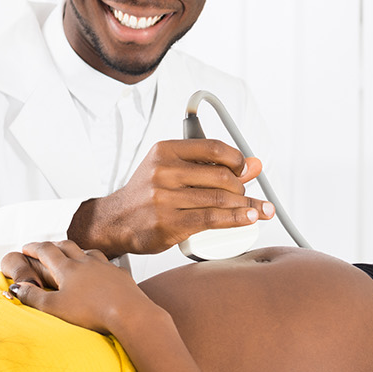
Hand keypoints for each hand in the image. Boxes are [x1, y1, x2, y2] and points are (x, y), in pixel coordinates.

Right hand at [6, 241, 154, 334]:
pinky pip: (108, 264)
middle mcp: (86, 262)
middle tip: (47, 247)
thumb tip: (16, 288)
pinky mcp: (120, 275)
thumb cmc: (92, 311)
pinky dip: (100, 264)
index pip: (46, 251)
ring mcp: (105, 267)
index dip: (34, 247)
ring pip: (88, 251)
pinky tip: (102, 271)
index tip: (26, 246)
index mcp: (67, 269)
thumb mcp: (55, 307)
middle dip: (54, 245)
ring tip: (74, 255)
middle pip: (67, 246)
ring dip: (78, 251)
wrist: (128, 313)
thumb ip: (33, 297)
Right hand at [68, 139, 273, 257]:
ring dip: (246, 206)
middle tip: (242, 195)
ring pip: (220, 199)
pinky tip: (250, 218)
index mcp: (165, 151)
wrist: (116, 220)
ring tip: (256, 211)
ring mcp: (164, 199)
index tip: (245, 169)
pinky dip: (237, 219)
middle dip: (240, 187)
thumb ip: (212, 165)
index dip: (236, 159)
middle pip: (221, 176)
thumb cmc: (149, 193)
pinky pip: (212, 220)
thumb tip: (255, 165)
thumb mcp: (174, 170)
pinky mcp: (168, 223)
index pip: (213, 148)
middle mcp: (163, 172)